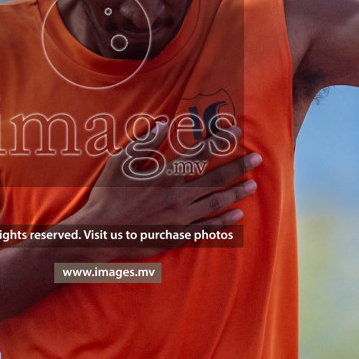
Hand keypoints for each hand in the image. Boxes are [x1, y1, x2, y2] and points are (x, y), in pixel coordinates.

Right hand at [62, 117, 260, 261]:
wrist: (100, 233)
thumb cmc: (107, 196)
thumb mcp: (120, 163)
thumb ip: (143, 143)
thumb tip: (162, 123)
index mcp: (164, 175)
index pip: (199, 153)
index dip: (219, 141)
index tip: (235, 131)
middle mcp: (177, 195)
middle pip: (215, 178)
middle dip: (239, 167)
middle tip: (258, 159)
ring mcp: (179, 217)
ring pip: (215, 203)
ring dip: (236, 193)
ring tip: (252, 185)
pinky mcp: (176, 235)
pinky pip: (206, 228)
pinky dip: (223, 222)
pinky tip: (237, 216)